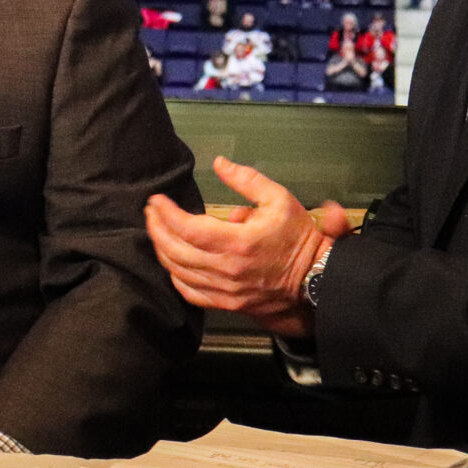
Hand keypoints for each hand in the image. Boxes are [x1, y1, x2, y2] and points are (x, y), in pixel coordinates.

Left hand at [144, 157, 344, 337]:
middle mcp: (228, 269)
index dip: (166, 213)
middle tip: (151, 212)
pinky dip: (176, 277)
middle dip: (156, 229)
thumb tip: (219, 163)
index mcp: (239, 242)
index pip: (188, 228)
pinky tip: (172, 263)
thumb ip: (247, 180)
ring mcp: (226, 290)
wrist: (316, 280)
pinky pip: (191, 293)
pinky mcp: (228, 304)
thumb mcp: (279, 200)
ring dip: (162, 250)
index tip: (156, 200)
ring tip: (157, 231)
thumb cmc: (299, 240)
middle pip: (176, 251)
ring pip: (179, 272)